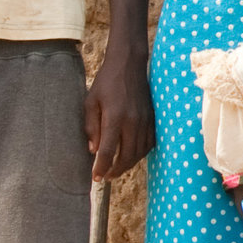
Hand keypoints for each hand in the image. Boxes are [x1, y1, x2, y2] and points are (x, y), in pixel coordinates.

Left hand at [85, 52, 153, 180]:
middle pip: (127, 156)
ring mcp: (145, 121)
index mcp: (114, 117)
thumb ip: (91, 127)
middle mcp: (132, 121)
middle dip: (116, 170)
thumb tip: (93, 150)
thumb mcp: (90, 102)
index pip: (107, 151)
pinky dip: (140, 153)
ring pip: (140, 152)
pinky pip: (149, 143)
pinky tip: (131, 155)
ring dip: (128, 164)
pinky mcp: (152, 118)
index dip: (101, 167)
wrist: (129, 65)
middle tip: (106, 177)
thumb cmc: (106, 82)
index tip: (95, 178)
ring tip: (117, 169)